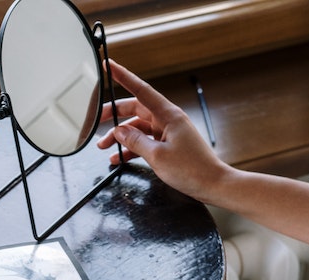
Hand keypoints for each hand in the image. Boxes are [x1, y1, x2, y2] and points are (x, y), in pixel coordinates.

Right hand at [98, 61, 228, 203]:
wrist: (213, 184)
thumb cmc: (192, 170)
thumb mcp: (158, 156)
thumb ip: (136, 142)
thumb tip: (120, 132)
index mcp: (168, 115)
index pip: (141, 90)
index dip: (123, 77)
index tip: (109, 65)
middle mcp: (167, 120)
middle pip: (135, 110)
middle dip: (114, 116)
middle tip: (95, 122)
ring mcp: (168, 133)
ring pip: (138, 129)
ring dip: (120, 137)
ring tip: (104, 147)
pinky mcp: (169, 145)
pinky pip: (145, 142)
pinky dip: (131, 149)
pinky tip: (118, 158)